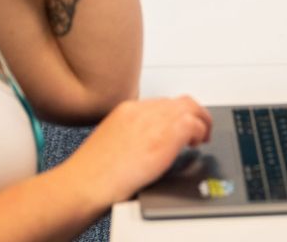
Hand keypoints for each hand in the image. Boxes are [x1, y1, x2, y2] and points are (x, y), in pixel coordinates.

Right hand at [63, 96, 213, 200]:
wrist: (84, 183)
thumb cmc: (91, 173)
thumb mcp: (110, 142)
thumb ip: (129, 136)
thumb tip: (144, 146)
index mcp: (125, 110)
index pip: (159, 103)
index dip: (172, 115)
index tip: (177, 126)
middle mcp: (142, 111)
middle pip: (178, 102)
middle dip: (191, 114)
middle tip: (197, 129)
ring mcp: (155, 120)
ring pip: (191, 108)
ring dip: (200, 121)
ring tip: (202, 136)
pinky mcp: (167, 134)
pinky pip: (195, 124)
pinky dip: (200, 132)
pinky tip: (196, 144)